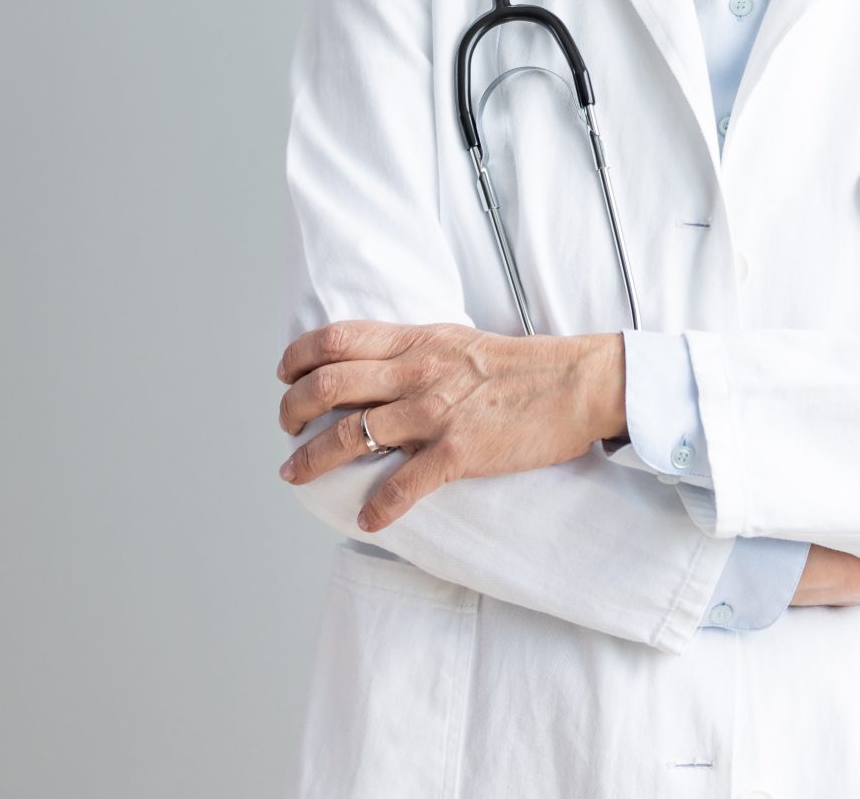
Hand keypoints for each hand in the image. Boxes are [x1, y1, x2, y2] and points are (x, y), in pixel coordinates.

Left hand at [277, 321, 623, 532]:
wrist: (574, 384)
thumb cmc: (519, 366)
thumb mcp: (455, 341)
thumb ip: (412, 350)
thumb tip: (371, 368)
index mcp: (414, 341)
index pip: (336, 339)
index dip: (298, 357)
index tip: (285, 375)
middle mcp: (416, 373)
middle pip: (328, 386)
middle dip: (292, 410)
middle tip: (286, 428)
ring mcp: (434, 413)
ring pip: (350, 436)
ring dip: (311, 460)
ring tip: (294, 473)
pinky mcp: (457, 452)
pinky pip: (402, 486)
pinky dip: (377, 508)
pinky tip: (367, 519)